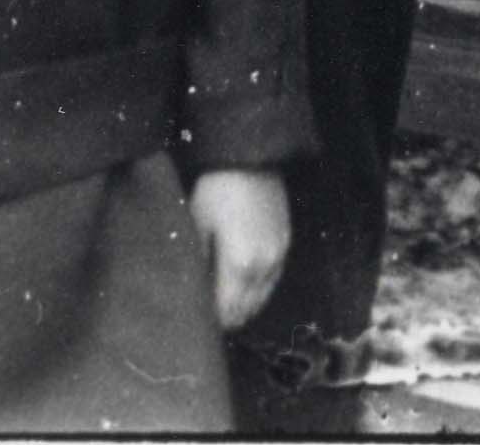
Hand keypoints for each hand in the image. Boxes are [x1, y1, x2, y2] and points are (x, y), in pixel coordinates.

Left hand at [187, 168, 292, 332]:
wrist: (249, 156)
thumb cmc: (216, 190)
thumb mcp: (197, 227)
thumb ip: (198, 266)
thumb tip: (194, 294)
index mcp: (240, 265)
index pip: (227, 312)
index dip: (212, 322)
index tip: (198, 323)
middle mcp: (264, 266)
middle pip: (246, 310)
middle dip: (228, 318)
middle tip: (208, 317)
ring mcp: (279, 254)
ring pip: (262, 298)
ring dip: (244, 306)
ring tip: (223, 305)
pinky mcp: (286, 241)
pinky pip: (272, 280)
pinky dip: (258, 289)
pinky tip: (243, 286)